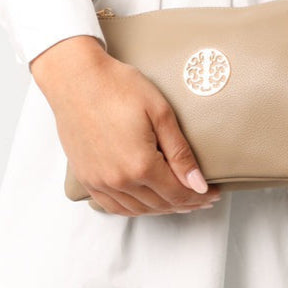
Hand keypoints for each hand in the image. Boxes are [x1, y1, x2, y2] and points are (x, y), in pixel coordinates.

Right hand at [30, 35, 221, 216]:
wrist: (75, 78)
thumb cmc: (117, 87)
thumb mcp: (160, 113)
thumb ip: (180, 153)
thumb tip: (198, 184)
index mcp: (141, 165)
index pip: (179, 193)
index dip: (200, 196)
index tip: (213, 192)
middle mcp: (119, 181)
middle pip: (161, 204)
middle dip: (186, 203)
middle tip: (202, 196)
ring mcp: (99, 182)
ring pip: (138, 209)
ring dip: (162, 208)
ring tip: (180, 200)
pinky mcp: (86, 177)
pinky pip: (113, 206)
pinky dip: (135, 208)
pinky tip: (146, 202)